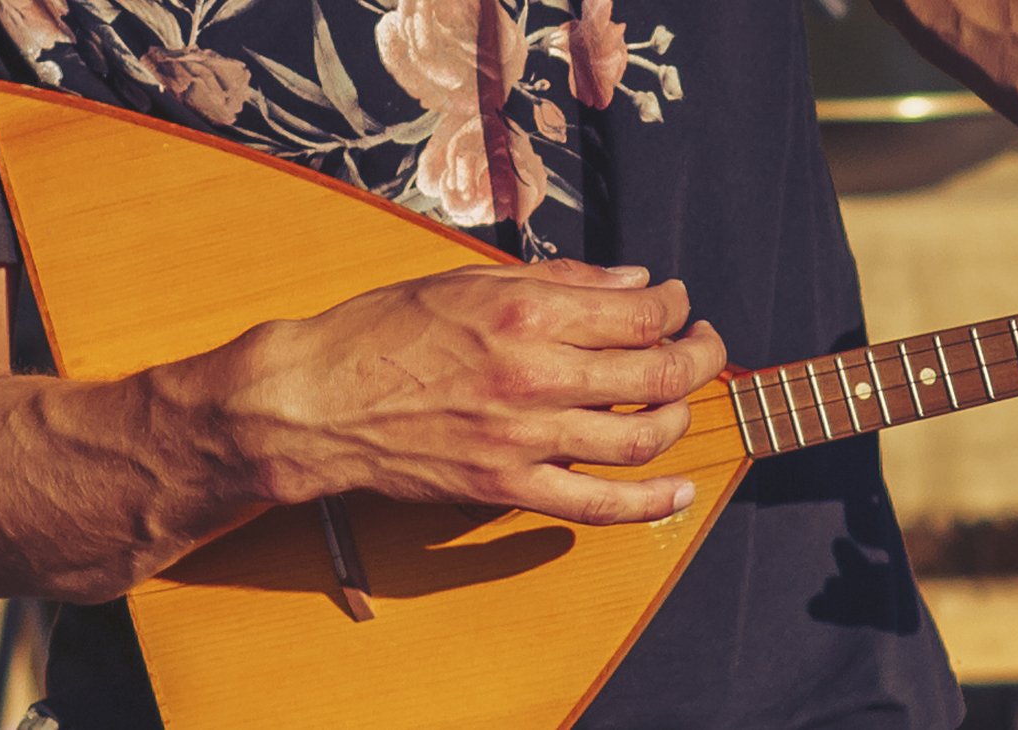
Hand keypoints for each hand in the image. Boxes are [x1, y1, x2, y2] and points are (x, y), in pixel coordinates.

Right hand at [210, 259, 727, 523]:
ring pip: (640, 436)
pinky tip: (680, 492)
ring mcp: (524, 437)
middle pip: (657, 373)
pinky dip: (651, 502)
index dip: (674, 307)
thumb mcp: (468, 279)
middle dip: (699, 356)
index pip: (639, 312)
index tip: (676, 304)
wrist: (312, 402)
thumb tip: (635, 280)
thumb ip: (560, 280)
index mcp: (525, 311)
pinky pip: (598, 504)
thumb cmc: (382, 331)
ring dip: (679, 417)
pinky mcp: (508, 487)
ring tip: (681, 402)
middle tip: (704, 345)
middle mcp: (533, 373)